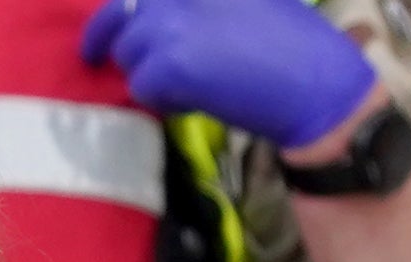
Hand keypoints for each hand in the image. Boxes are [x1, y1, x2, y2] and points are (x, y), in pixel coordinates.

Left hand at [79, 0, 382, 154]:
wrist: (318, 85)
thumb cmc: (299, 46)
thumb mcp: (251, 1)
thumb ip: (206, 5)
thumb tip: (162, 15)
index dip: (125, 13)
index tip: (117, 23)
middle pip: (120, 13)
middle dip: (109, 36)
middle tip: (92, 53)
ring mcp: (169, 24)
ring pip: (128, 54)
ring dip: (146, 72)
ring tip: (179, 85)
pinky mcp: (169, 64)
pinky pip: (141, 86)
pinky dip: (161, 100)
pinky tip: (189, 102)